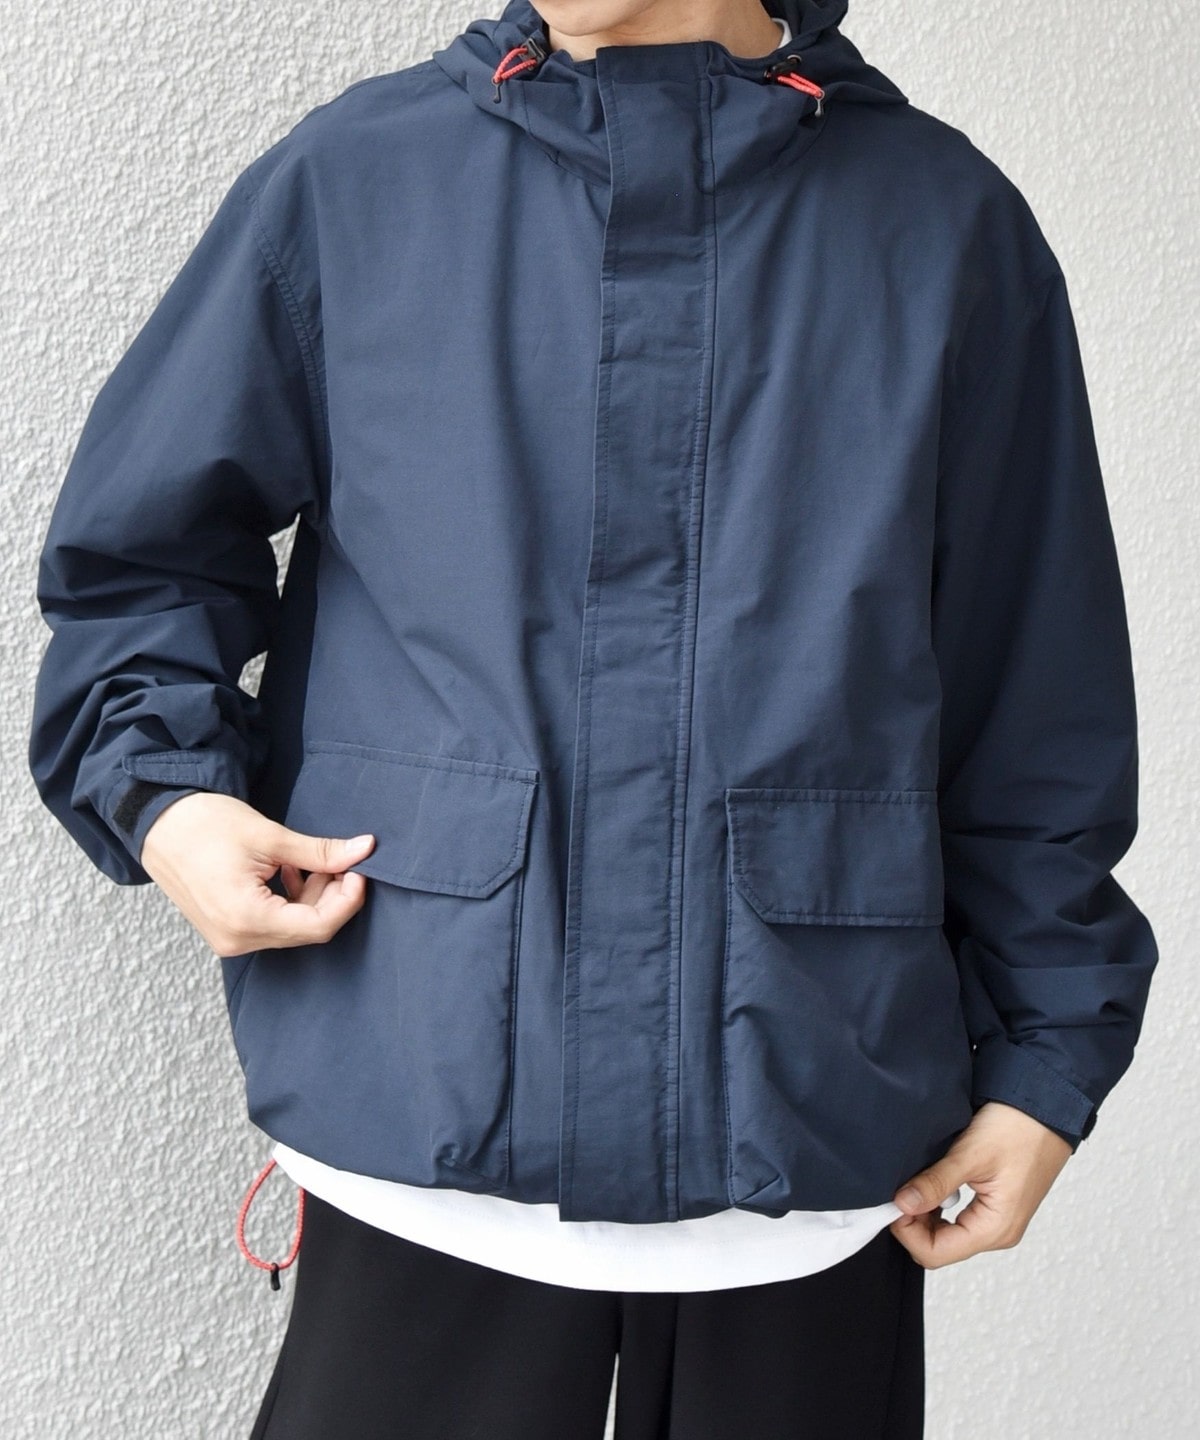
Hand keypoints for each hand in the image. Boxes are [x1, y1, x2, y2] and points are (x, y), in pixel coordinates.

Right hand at [139, 791, 375, 956]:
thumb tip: (365, 849)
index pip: (319, 926)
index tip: (359, 870)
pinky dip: (290, 900)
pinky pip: (272, 924)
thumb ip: (320, 851)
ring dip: (311, 896)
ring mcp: (229, 938)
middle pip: (307, 929)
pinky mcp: (225, 930)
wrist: (155, 822)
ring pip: (292, 927)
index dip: (348, 899)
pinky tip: (287, 871)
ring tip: (308, 860)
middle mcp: (237, 939)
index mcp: (247, 919)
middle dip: (332, 895)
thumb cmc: (204, 824)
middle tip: (340, 860)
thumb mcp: (269, 836)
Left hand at [888, 1100, 1073, 1267]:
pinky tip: (932, 1183)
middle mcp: (999, 1232)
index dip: (907, 1231)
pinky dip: (939, 1206)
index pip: (936, 1253)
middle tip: (902, 1188)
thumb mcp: (971, 1154)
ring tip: (917, 1182)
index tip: (894, 1200)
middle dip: (913, 1223)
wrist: (1047, 1107)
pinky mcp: (995, 1206)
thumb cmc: (1019, 1128)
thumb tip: (902, 1204)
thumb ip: (935, 1182)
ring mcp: (998, 1220)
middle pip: (940, 1247)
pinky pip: (959, 1220)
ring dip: (926, 1213)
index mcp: (995, 1229)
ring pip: (947, 1234)